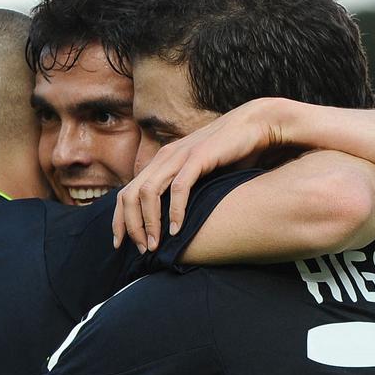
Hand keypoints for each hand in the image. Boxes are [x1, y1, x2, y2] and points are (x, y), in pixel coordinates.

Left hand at [113, 98, 297, 252]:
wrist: (255, 126)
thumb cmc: (229, 155)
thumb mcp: (198, 176)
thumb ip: (182, 192)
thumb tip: (172, 224)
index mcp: (160, 163)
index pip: (126, 193)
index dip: (120, 220)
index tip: (121, 244)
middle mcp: (164, 158)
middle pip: (129, 195)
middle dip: (131, 226)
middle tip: (142, 249)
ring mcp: (179, 156)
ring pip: (148, 193)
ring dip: (150, 223)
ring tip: (156, 245)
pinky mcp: (198, 157)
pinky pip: (178, 188)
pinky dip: (175, 211)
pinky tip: (177, 230)